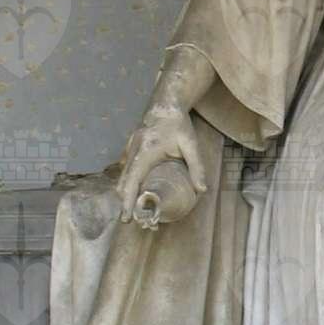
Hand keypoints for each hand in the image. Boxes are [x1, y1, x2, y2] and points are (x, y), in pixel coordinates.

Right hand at [115, 105, 205, 223]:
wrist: (166, 104)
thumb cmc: (178, 125)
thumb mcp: (190, 145)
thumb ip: (196, 167)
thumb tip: (202, 190)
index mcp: (144, 153)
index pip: (131, 183)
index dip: (127, 202)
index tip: (126, 218)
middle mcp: (132, 153)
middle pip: (122, 184)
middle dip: (125, 203)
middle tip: (134, 219)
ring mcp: (129, 150)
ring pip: (122, 177)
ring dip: (126, 194)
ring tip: (135, 209)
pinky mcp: (130, 149)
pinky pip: (125, 170)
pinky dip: (127, 183)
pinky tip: (137, 191)